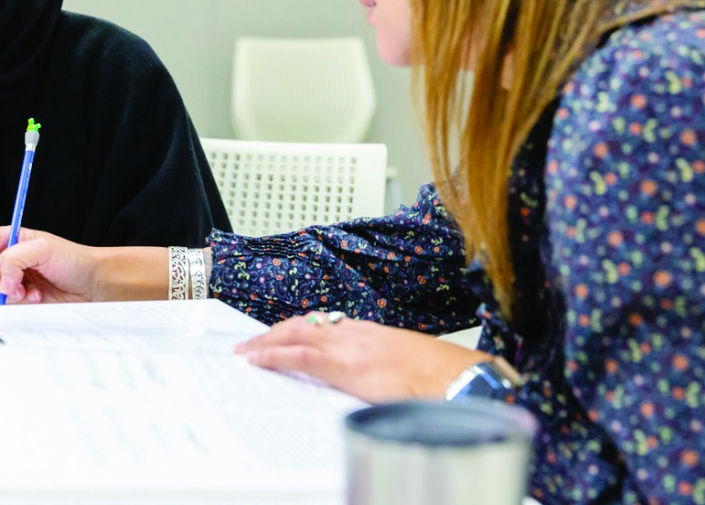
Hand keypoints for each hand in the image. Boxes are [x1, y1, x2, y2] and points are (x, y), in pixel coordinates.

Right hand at [0, 228, 172, 304]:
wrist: (91, 286)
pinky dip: (8, 305)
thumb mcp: (46, 248)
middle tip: (4, 286)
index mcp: (7, 238)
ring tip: (26, 291)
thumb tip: (0, 280)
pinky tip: (31, 299)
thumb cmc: (74, 261)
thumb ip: (16, 258)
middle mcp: (0, 259)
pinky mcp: (9, 302)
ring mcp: (3, 281)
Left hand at [234, 315, 488, 402]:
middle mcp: (357, 333)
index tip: (282, 334)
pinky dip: (275, 354)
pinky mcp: (346, 366)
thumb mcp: (405, 365)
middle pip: (305, 324)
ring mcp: (350, 347)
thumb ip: (383, 366)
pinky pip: (301, 355)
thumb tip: (373, 378)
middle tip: (253, 342)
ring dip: (268, 341)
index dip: (298, 328)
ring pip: (296, 334)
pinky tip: (259, 359)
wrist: (456, 380)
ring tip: (247, 351)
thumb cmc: (439, 377)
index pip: (325, 324)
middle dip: (275, 332)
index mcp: (371, 333)